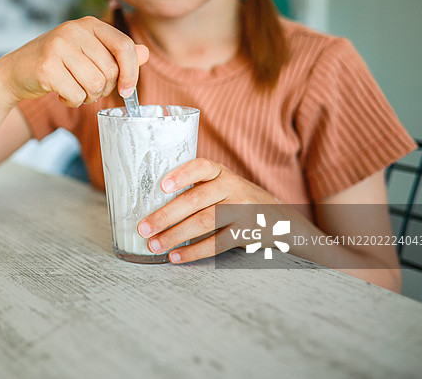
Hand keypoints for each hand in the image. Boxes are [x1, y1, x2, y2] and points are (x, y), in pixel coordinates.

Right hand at [0, 16, 149, 107]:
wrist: (15, 71)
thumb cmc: (56, 63)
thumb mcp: (87, 53)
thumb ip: (116, 53)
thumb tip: (145, 53)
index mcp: (88, 24)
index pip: (124, 46)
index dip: (131, 72)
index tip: (127, 90)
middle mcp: (73, 30)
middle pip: (110, 70)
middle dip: (104, 88)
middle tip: (88, 88)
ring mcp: (58, 47)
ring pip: (95, 84)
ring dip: (88, 96)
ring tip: (75, 90)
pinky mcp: (46, 67)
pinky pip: (76, 94)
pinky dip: (73, 101)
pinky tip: (61, 94)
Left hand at [136, 158, 286, 262]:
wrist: (278, 218)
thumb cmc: (235, 199)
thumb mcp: (222, 183)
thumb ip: (196, 187)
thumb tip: (151, 203)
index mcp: (221, 173)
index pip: (201, 167)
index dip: (182, 175)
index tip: (162, 186)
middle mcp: (231, 188)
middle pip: (196, 200)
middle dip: (166, 215)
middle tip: (143, 227)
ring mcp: (240, 210)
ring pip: (203, 222)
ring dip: (175, 235)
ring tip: (154, 244)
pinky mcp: (244, 233)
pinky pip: (215, 244)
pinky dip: (192, 251)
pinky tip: (175, 256)